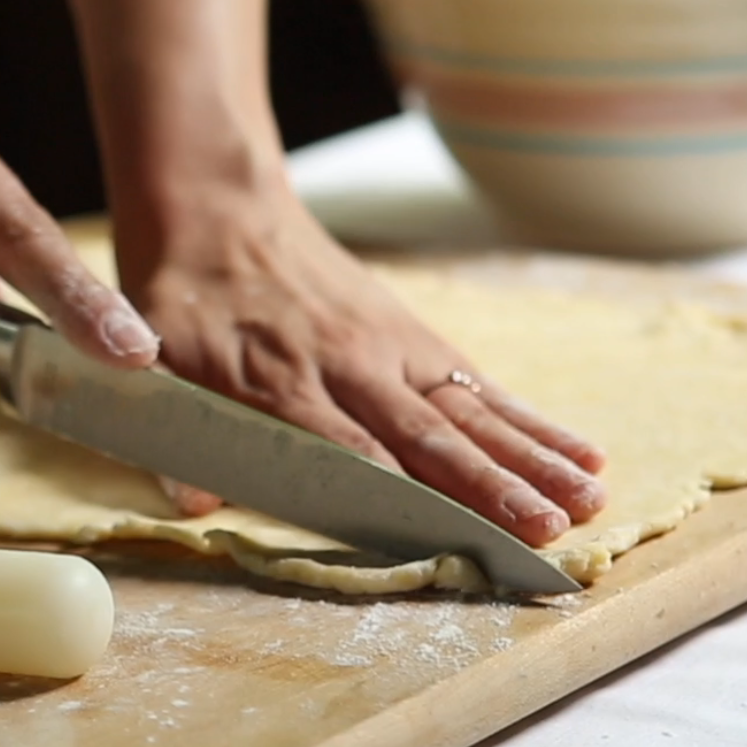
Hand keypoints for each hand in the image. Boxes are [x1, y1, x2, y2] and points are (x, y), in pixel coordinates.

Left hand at [117, 184, 605, 545]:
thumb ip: (180, 435)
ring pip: (471, 416)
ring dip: (530, 461)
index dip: (396, 496)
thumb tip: (192, 500)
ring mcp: (394, 352)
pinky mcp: (419, 341)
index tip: (441, 538)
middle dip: (489, 488)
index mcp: (285, 381)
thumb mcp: (161, 362)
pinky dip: (534, 422)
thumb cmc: (184, 298)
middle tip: (545, 530)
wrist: (217, 207)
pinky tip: (584, 454)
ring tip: (585, 503)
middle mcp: (353, 368)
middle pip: (429, 438)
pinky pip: (483, 388)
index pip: (349, 451)